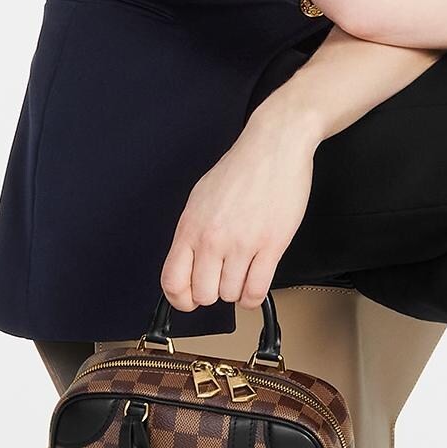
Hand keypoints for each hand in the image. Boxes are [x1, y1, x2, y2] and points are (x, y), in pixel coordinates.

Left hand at [160, 106, 319, 312]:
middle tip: (222, 281)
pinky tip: (254, 285)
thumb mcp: (200, 199)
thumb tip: (187, 263)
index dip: (180, 299)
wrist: (273, 147)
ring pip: (231, 295)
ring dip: (236, 292)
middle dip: (213, 293)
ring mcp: (242, 243)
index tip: (189, 300)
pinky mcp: (271, 245)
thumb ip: (191, 232)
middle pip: (204, 294)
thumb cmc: (240, 169)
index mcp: (190, 227)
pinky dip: (253, 297)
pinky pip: (257, 290)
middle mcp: (212, 238)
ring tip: (242, 274)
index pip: (172, 281)